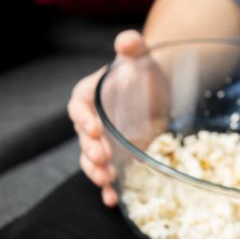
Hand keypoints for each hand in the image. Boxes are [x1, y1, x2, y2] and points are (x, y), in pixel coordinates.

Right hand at [68, 30, 168, 206]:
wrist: (160, 86)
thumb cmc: (144, 69)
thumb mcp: (139, 55)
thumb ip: (132, 46)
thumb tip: (127, 40)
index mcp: (88, 95)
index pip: (79, 108)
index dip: (83, 119)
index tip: (94, 128)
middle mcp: (90, 121)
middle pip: (83, 139)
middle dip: (90, 151)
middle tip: (102, 158)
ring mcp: (103, 141)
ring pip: (92, 160)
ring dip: (96, 172)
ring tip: (106, 181)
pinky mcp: (118, 154)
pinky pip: (109, 173)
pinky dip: (109, 187)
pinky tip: (113, 199)